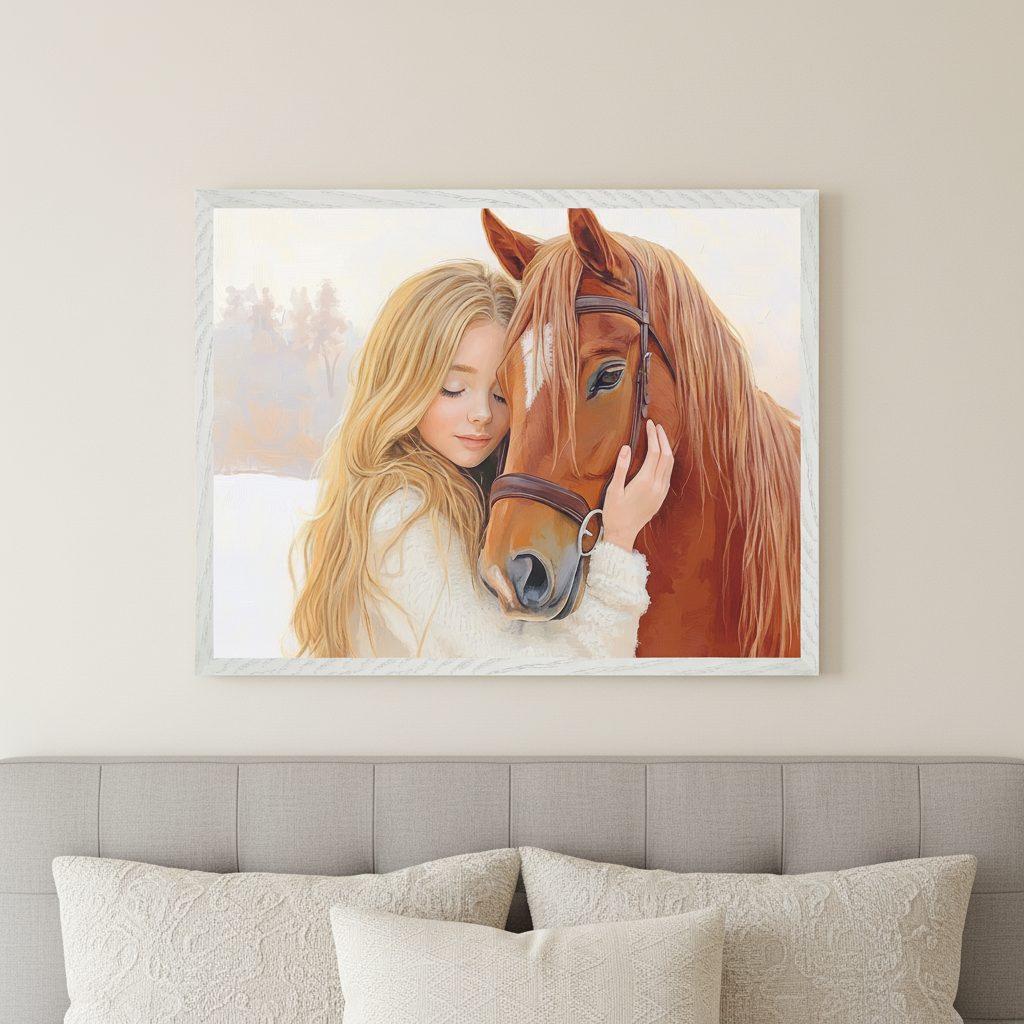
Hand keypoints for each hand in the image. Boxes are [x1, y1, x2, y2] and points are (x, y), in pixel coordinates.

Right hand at [601, 421, 673, 551]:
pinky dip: (667, 460)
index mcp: (645, 481)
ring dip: (666, 448)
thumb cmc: (615, 513)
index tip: (649, 424)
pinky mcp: (662, 496)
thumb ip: (621, 467)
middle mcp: (657, 485)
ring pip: (670, 464)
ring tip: (660, 437)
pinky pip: (668, 473)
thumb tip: (627, 448)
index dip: (653, 435)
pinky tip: (661, 456)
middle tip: (656, 426)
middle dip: (663, 438)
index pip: (654, 452)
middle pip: (666, 455)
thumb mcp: (613, 490)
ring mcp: (661, 491)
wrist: (623, 534)